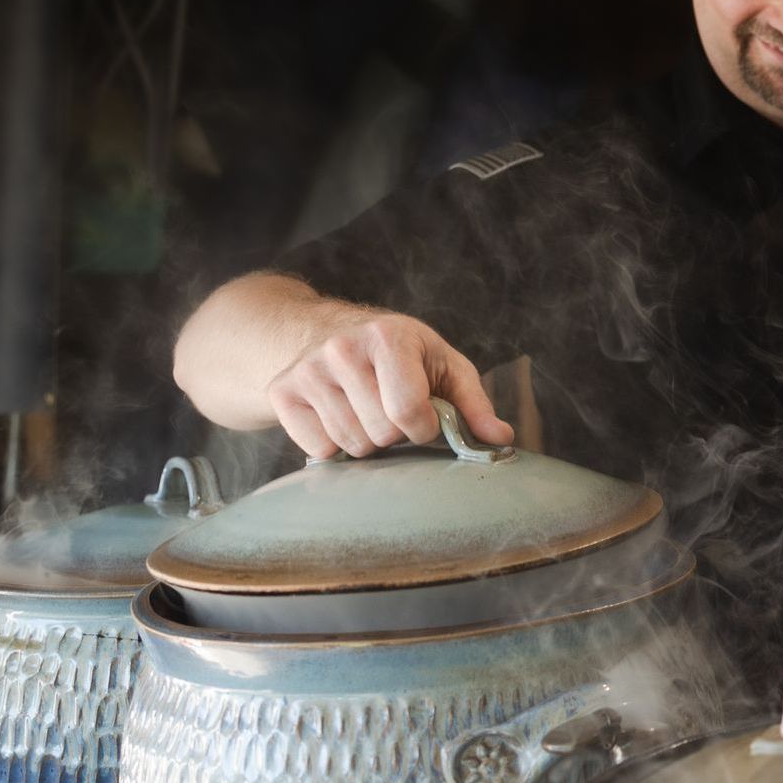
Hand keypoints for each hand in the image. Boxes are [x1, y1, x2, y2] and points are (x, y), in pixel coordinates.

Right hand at [266, 306, 513, 460]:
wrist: (327, 332)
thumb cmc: (401, 354)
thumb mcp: (445, 366)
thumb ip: (474, 404)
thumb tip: (501, 439)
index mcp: (389, 337)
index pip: (407, 411)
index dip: (423, 428)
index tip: (425, 418)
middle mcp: (342, 349)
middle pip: (380, 433)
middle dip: (396, 434)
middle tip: (392, 410)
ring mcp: (307, 370)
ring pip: (350, 444)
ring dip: (368, 441)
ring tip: (367, 412)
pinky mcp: (282, 392)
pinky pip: (319, 449)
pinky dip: (335, 445)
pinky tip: (340, 416)